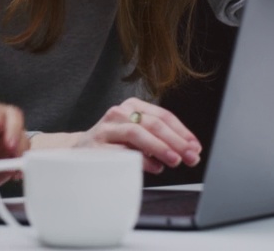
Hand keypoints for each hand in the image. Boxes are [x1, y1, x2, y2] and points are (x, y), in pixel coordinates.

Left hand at [0, 96, 28, 184]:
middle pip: (11, 115)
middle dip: (13, 129)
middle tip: (10, 146)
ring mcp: (8, 135)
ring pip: (21, 132)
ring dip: (20, 146)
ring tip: (15, 162)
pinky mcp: (15, 150)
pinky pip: (24, 152)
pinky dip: (22, 162)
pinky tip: (17, 173)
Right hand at [72, 98, 201, 174]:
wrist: (78, 153)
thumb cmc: (114, 145)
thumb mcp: (137, 135)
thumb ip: (159, 139)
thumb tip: (188, 150)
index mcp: (132, 106)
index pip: (163, 116)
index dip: (182, 131)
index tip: (195, 146)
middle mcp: (119, 113)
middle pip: (153, 123)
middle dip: (176, 141)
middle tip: (190, 156)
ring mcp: (107, 128)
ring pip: (138, 133)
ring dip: (160, 148)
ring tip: (175, 160)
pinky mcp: (97, 146)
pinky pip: (123, 151)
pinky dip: (142, 160)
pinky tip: (155, 167)